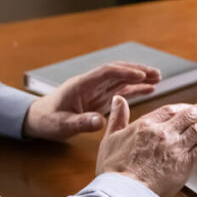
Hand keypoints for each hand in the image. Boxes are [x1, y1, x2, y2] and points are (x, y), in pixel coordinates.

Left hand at [23, 62, 161, 140]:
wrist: (37, 120)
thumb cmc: (47, 121)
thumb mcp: (62, 125)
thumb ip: (81, 122)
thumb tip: (100, 121)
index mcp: (81, 85)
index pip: (106, 73)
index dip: (125, 72)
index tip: (141, 76)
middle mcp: (91, 84)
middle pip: (117, 72)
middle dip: (137, 71)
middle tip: (157, 74)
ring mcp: (96, 90)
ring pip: (121, 79)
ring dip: (139, 78)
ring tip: (159, 79)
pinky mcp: (100, 98)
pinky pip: (120, 90)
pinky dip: (135, 89)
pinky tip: (149, 90)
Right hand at [96, 95, 196, 196]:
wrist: (123, 191)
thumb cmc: (114, 170)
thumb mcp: (110, 138)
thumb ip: (117, 117)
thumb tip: (118, 99)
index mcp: (147, 125)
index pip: (171, 109)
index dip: (185, 106)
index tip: (192, 106)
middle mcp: (165, 133)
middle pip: (191, 115)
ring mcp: (177, 148)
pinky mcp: (186, 164)